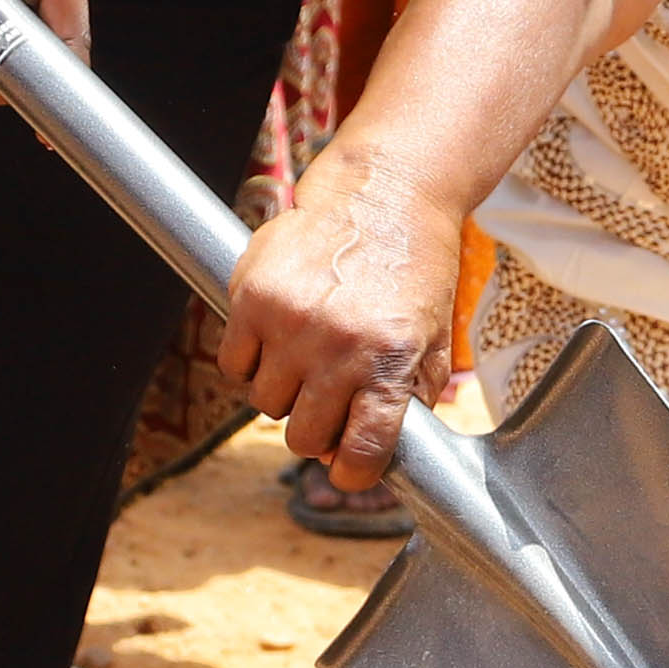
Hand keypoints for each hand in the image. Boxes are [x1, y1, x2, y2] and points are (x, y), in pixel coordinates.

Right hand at [225, 156, 473, 484]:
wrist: (382, 194)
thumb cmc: (412, 268)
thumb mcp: (434, 334)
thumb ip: (416, 393)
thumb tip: (390, 453)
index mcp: (389, 360)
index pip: (362, 451)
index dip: (354, 472)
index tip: (349, 468)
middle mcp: (339, 346)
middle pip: (305, 438)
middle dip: (316, 432)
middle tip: (326, 407)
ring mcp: (291, 323)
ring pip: (265, 404)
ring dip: (283, 393)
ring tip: (305, 359)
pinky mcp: (253, 297)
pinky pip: (233, 364)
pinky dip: (249, 362)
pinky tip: (274, 339)